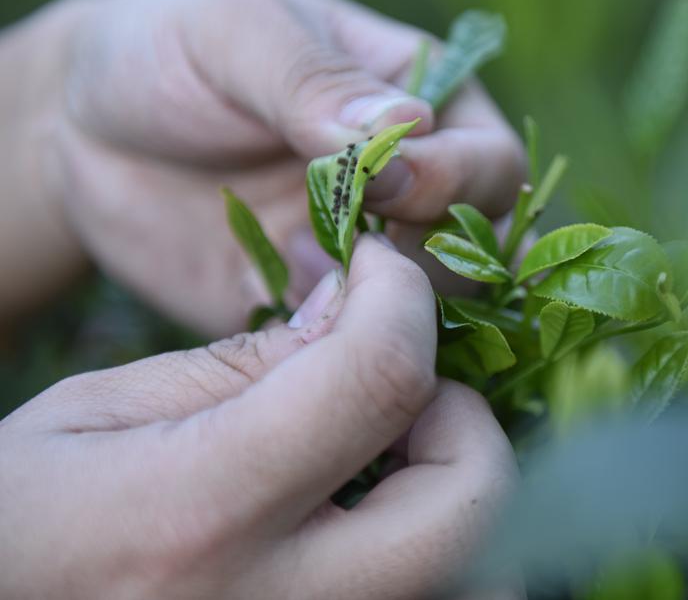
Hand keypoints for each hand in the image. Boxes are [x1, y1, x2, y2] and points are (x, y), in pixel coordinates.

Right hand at [0, 238, 518, 598]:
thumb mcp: (106, 411)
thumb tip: (361, 304)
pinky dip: (438, 554)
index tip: (382, 275)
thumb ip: (251, 360)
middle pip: (471, 501)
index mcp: (204, 511)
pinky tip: (374, 521)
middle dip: (462, 417)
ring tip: (390, 464)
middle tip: (400, 388)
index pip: (378, 379)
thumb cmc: (21, 519)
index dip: (403, 301)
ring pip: (485, 581)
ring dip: (462, 500)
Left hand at [21, 0, 523, 331]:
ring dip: (386, 308)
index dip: (452, 180)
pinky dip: (333, 349)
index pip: (491, 161)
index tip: (380, 183)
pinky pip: (353, 349)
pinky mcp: (316, 311)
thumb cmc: (166, 52)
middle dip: (431, 256)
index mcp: (422, 104)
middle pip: (483, 247)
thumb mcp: (238, 38)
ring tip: (299, 268)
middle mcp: (413, 188)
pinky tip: (277, 309)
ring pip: (433, 310)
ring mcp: (368, 256)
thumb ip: (316, 82)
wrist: (76, 130)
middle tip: (354, 247)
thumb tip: (408, 127)